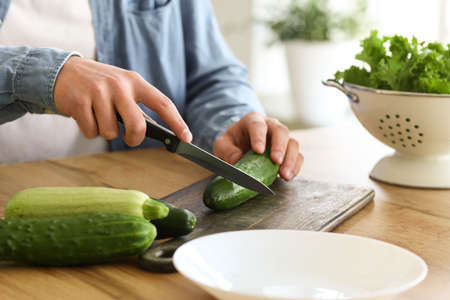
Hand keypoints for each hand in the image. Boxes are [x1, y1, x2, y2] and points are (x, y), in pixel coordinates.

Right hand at [53, 57, 191, 146]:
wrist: (63, 71)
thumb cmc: (100, 85)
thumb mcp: (122, 87)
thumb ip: (138, 106)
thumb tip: (158, 132)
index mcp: (135, 81)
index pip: (163, 103)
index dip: (177, 122)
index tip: (186, 138)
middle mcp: (119, 85)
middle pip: (138, 126)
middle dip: (134, 139)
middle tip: (129, 138)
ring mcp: (98, 92)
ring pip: (111, 132)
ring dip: (106, 132)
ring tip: (99, 116)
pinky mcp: (79, 102)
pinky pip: (91, 132)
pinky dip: (89, 131)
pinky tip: (85, 116)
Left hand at [213, 112, 302, 180]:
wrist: (240, 144)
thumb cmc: (232, 143)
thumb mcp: (222, 145)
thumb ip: (227, 151)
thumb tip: (237, 161)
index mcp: (253, 120)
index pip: (258, 125)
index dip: (259, 137)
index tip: (258, 151)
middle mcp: (271, 126)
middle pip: (281, 131)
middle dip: (279, 147)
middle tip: (276, 161)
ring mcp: (282, 138)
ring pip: (293, 143)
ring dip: (290, 159)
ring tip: (285, 175)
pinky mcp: (288, 151)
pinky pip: (297, 156)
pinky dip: (295, 166)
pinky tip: (289, 176)